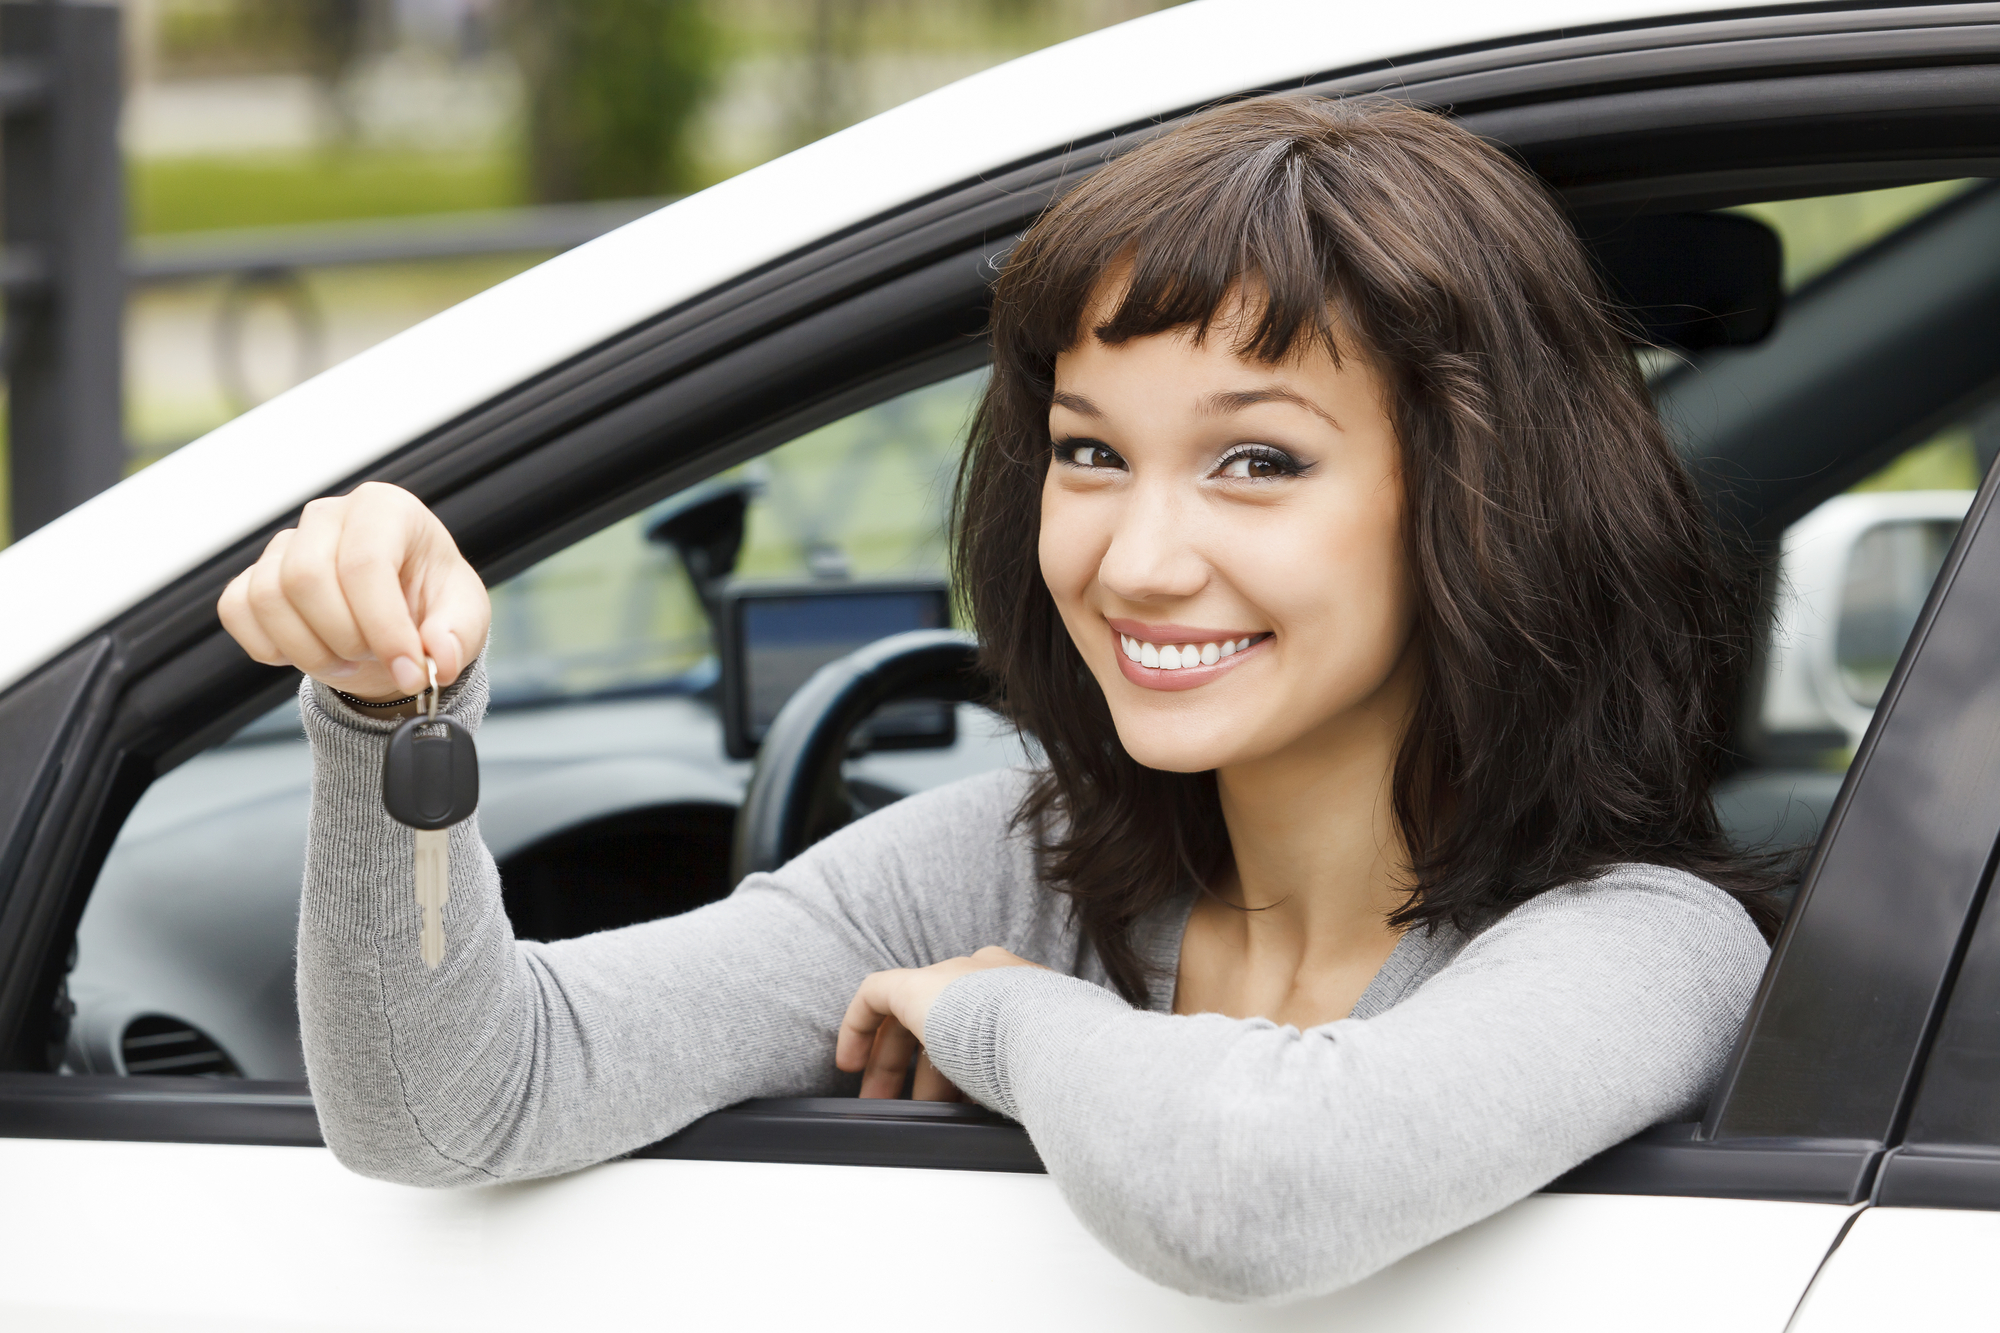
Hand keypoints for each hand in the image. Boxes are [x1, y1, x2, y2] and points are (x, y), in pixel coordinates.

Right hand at [218, 482, 490, 701]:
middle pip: (306, 577)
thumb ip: (458, 635)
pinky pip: (236, 611)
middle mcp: (329, 516)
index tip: (410, 671)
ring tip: (349, 659)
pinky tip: (310, 652)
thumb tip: (440, 657)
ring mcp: (285, 545)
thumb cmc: (432, 604)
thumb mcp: (465, 617)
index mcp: (385, 509)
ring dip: (310, 649)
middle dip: (345, 637)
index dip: (385, 626)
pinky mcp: (252, 577)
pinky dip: (270, 648)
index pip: (365, 562)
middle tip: (376, 657)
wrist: (399, 620)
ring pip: (267, 597)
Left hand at [836, 947, 1040, 1099]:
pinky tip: (849, 1061)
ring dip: (894, 1067)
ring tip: (885, 1107)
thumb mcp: (1043, 1065)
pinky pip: (875, 994)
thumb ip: (1023, 1074)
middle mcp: (987, 975)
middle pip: (940, 1020)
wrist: (1047, 1035)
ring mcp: (953, 977)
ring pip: (908, 1017)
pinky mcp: (917, 986)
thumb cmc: (1055, 1061)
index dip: (956, 1058)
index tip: (948, 1094)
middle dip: (921, 1071)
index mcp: (1023, 989)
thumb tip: (1021, 1113)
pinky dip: (858, 1026)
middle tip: (907, 1109)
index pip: (978, 1020)